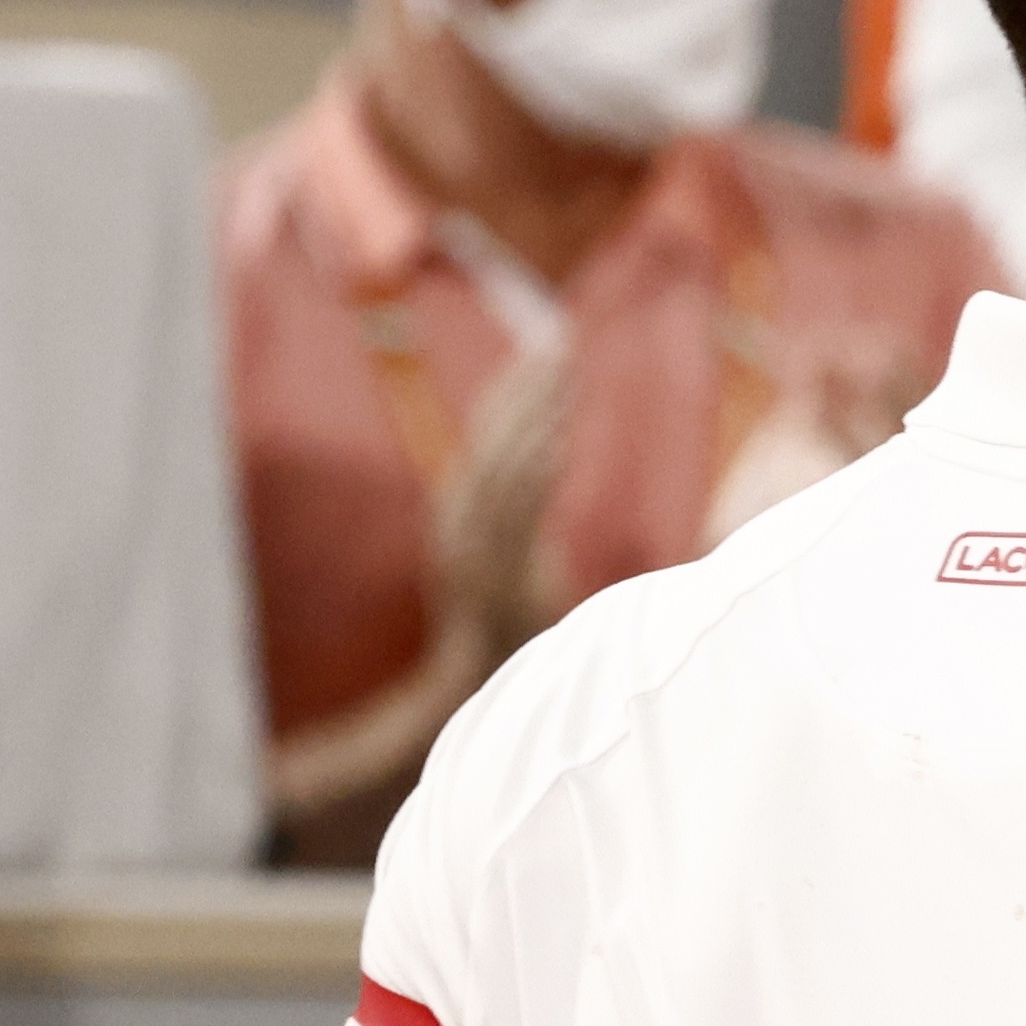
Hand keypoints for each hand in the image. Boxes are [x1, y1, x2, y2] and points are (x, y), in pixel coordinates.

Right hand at [427, 335, 578, 670]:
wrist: (478, 680)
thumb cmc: (507, 622)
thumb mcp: (514, 556)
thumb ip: (524, 514)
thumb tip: (549, 461)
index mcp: (463, 510)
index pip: (491, 438)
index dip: (515, 394)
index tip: (545, 354)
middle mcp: (461, 518)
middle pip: (495, 438)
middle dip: (525, 390)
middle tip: (559, 345)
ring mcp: (473, 542)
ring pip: (505, 462)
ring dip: (534, 416)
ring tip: (564, 374)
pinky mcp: (489, 567)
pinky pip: (515, 506)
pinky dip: (535, 465)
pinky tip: (561, 433)